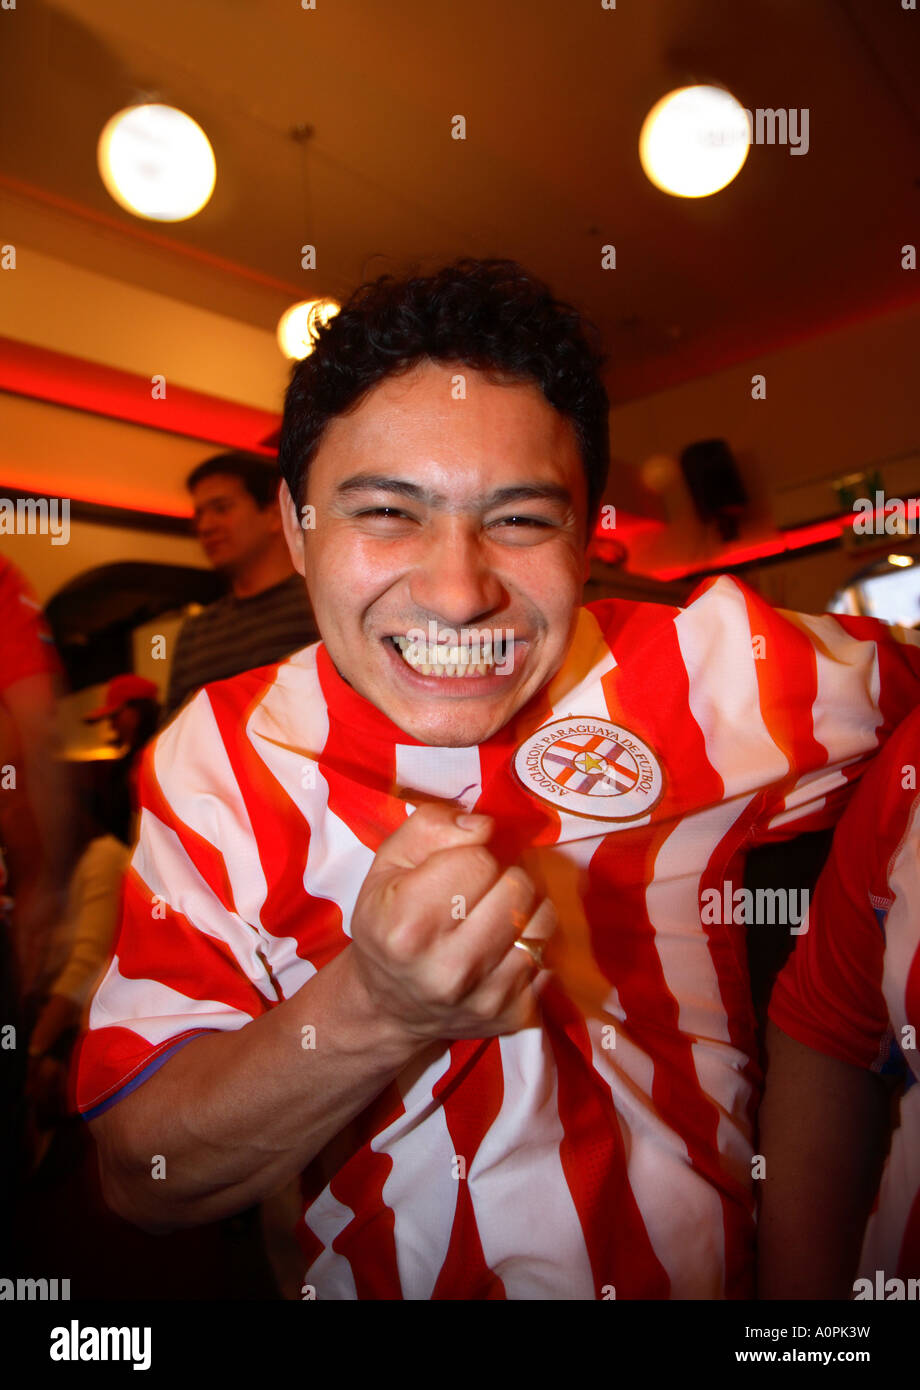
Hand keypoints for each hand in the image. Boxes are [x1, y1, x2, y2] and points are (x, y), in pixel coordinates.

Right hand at [349, 803, 555, 1042]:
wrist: (389, 1006)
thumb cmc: (387, 926)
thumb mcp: (388, 865)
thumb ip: (431, 828)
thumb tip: (485, 825)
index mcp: (409, 925)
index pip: (479, 861)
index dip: (472, 855)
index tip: (457, 869)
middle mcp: (450, 968)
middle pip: (518, 887)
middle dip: (502, 877)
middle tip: (480, 891)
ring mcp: (486, 997)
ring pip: (543, 919)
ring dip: (525, 908)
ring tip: (496, 914)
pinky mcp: (514, 1016)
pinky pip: (550, 957)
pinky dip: (532, 944)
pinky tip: (503, 947)